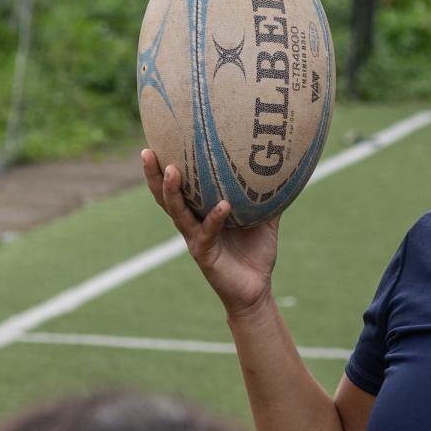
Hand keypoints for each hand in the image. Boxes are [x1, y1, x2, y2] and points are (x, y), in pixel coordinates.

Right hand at [142, 151, 279, 318]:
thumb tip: (284, 166)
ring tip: (172, 170)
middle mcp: (192, 225)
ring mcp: (195, 240)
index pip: (177, 187)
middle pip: (164, 197)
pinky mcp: (205, 255)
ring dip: (172, 192)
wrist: (256, 290)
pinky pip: (207, 234)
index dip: (163, 167)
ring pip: (177, 213)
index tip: (154, 141)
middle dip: (153, 175)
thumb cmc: (255, 253)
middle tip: (146, 151)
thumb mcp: (264, 219)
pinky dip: (214, 218)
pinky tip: (222, 205)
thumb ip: (269, 196)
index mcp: (199, 213)